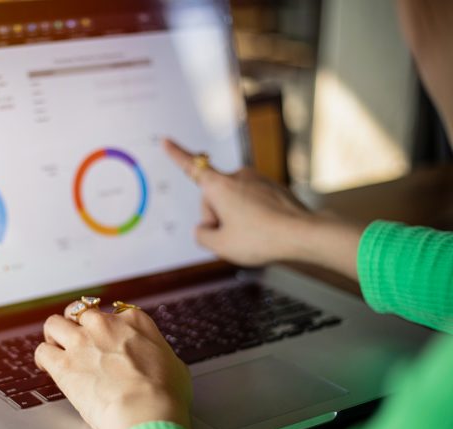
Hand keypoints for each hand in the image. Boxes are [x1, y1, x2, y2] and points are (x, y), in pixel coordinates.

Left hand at [35, 303, 191, 428]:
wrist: (145, 411)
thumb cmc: (165, 394)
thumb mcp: (174, 364)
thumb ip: (158, 355)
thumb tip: (158, 361)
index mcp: (135, 322)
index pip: (116, 312)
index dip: (110, 326)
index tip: (109, 338)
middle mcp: (105, 325)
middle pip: (81, 311)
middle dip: (77, 324)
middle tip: (78, 339)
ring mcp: (82, 342)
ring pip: (54, 324)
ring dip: (54, 335)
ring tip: (55, 346)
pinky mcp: (63, 364)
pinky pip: (42, 351)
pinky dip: (42, 358)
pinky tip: (45, 366)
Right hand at [163, 139, 364, 278]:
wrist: (303, 234)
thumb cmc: (261, 238)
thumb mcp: (220, 246)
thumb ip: (202, 236)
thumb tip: (204, 229)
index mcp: (219, 186)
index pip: (190, 167)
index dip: (175, 154)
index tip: (166, 141)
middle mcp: (237, 176)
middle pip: (213, 198)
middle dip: (216, 217)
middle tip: (230, 239)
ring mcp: (257, 180)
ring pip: (234, 201)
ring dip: (235, 218)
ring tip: (252, 236)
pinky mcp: (272, 188)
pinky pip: (252, 203)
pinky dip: (253, 216)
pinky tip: (264, 230)